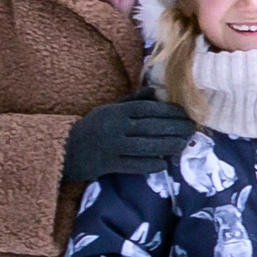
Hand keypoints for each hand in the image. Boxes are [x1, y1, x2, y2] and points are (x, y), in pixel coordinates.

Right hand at [62, 92, 194, 181]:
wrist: (64, 149)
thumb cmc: (93, 127)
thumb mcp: (109, 109)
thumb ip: (133, 101)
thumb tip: (156, 91)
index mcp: (116, 112)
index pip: (148, 109)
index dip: (170, 112)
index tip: (186, 113)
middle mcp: (115, 127)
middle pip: (152, 127)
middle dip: (175, 128)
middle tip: (192, 129)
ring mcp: (112, 146)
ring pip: (146, 147)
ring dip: (168, 146)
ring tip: (183, 145)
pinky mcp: (109, 164)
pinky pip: (134, 165)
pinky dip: (151, 164)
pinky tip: (164, 163)